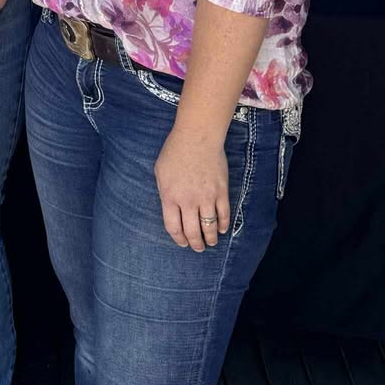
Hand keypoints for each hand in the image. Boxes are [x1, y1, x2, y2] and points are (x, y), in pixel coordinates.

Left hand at [154, 124, 229, 251]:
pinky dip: (223, 225)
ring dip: (210, 238)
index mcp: (169, 197)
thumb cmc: (175, 151)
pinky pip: (223, 215)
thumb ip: (165, 192)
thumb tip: (171, 207)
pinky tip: (221, 229)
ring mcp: (206, 197)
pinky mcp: (221, 192)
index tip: (183, 242)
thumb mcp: (160, 172)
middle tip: (198, 247)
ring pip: (209, 227)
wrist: (197, 137)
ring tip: (210, 242)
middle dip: (195, 244)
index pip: (173, 227)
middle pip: (192, 231)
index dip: (178, 239)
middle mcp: (188, 201)